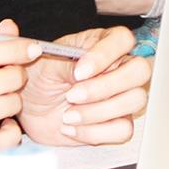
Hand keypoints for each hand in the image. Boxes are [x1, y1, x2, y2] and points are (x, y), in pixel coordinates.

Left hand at [17, 25, 149, 146]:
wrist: (28, 110)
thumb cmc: (36, 79)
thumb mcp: (34, 60)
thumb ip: (38, 50)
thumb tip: (29, 37)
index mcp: (101, 43)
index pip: (123, 40)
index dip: (105, 56)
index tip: (77, 72)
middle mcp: (117, 67)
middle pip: (140, 70)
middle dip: (106, 87)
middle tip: (72, 96)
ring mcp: (120, 95)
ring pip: (135, 100)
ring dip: (98, 112)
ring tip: (67, 115)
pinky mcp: (115, 122)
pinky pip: (123, 129)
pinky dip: (95, 132)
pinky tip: (72, 128)